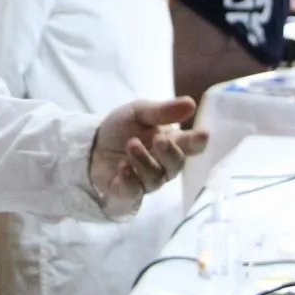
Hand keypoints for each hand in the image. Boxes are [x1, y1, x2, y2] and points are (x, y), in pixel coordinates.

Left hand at [89, 98, 208, 215]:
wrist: (91, 144)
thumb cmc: (121, 128)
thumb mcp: (139, 112)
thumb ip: (162, 111)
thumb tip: (191, 103)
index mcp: (171, 142)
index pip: (191, 145)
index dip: (198, 142)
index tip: (203, 134)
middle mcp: (163, 165)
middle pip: (176, 165)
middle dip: (170, 153)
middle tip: (160, 139)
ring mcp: (146, 180)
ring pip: (155, 178)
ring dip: (145, 161)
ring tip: (131, 144)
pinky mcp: (127, 192)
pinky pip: (134, 191)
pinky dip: (129, 179)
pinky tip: (123, 167)